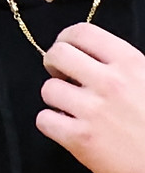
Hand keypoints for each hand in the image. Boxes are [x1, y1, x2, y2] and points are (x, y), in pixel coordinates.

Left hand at [38, 22, 144, 172]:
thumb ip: (121, 64)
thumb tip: (93, 59)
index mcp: (127, 61)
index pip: (82, 32)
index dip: (66, 39)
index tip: (66, 49)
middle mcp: (108, 81)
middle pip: (58, 55)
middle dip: (53, 63)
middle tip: (60, 75)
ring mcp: (92, 110)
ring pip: (48, 89)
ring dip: (54, 96)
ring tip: (68, 104)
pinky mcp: (79, 139)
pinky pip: (44, 120)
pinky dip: (50, 122)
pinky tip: (64, 125)